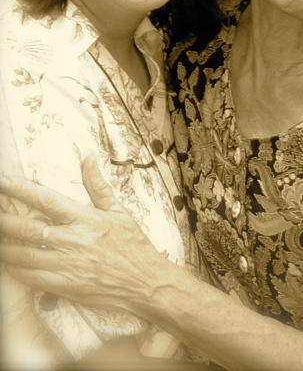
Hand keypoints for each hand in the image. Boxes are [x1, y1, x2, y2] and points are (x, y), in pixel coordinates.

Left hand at [0, 160, 172, 314]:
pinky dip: (15, 270)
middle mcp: (75, 241)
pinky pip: (31, 277)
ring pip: (23, 255)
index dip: (20, 189)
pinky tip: (8, 263)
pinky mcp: (65, 286)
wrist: (148, 283)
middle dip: (2, 220)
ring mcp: (68, 265)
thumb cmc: (135, 247)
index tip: (2, 181)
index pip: (46, 200)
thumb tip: (89, 157)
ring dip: (3, 247)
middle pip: (27, 228)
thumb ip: (98, 186)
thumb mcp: (121, 212)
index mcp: (87, 219)